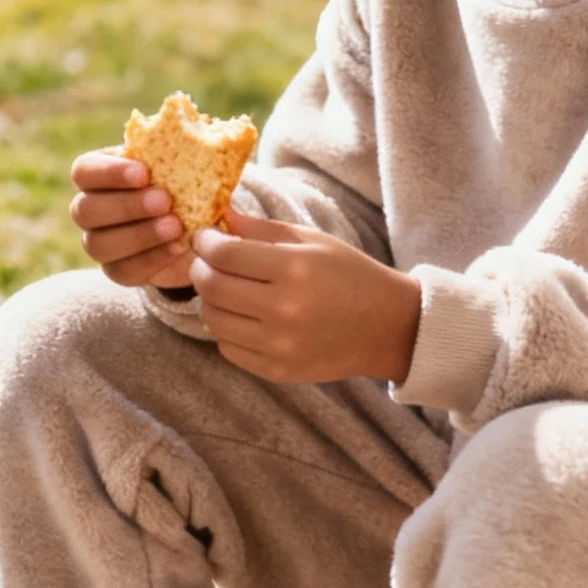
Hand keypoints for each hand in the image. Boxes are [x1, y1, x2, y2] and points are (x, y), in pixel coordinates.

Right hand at [70, 149, 192, 289]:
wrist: (196, 227)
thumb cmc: (187, 185)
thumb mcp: (191, 168)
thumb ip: (193, 160)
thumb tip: (216, 150)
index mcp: (100, 174)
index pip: (84, 171)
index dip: (108, 172)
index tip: (144, 173)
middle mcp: (90, 208)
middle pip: (85, 210)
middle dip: (126, 206)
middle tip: (164, 201)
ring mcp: (99, 242)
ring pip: (98, 244)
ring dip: (138, 235)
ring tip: (177, 227)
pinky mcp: (117, 269)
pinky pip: (122, 271)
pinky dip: (151, 260)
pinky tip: (178, 248)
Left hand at [190, 205, 421, 384]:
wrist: (387, 326)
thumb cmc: (350, 275)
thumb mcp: (312, 240)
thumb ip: (261, 228)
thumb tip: (218, 216)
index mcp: (295, 270)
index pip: (225, 255)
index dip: (206, 242)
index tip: (206, 237)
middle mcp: (284, 310)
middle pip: (212, 287)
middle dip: (201, 269)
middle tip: (208, 261)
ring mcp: (280, 346)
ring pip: (213, 321)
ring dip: (210, 300)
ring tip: (226, 289)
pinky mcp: (278, 371)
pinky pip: (228, 349)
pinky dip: (226, 330)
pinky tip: (243, 317)